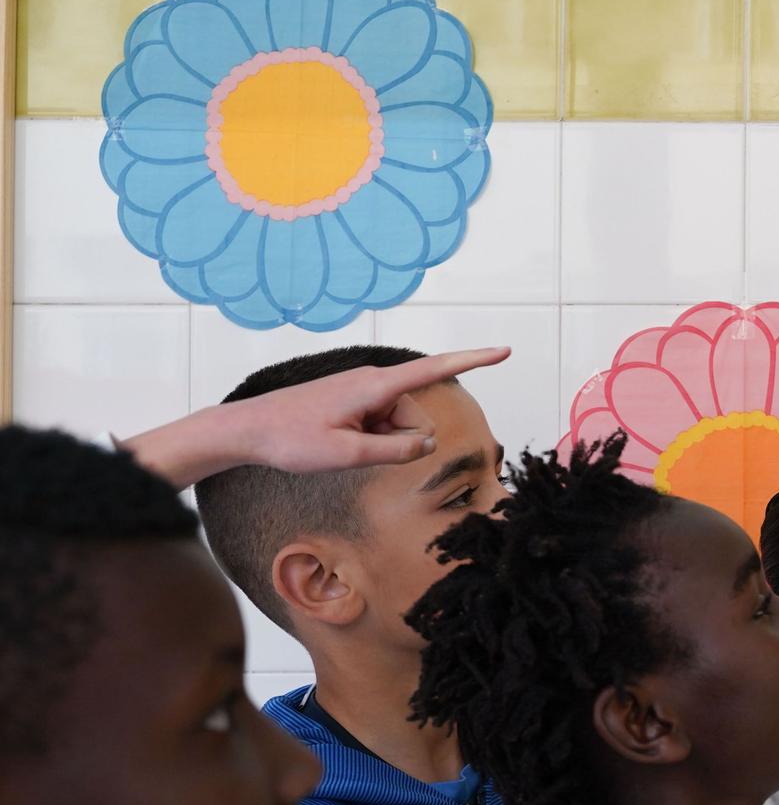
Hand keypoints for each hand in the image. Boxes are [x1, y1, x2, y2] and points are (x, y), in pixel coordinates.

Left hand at [233, 347, 512, 472]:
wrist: (247, 430)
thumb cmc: (291, 438)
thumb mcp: (346, 454)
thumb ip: (394, 451)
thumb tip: (427, 444)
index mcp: (375, 385)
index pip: (435, 370)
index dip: (473, 360)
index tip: (505, 350)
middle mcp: (373, 382)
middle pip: (416, 414)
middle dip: (403, 439)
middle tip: (358, 452)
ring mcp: (362, 391)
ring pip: (399, 423)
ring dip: (383, 443)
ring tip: (342, 448)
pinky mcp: (353, 401)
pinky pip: (381, 424)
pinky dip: (371, 440)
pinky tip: (340, 446)